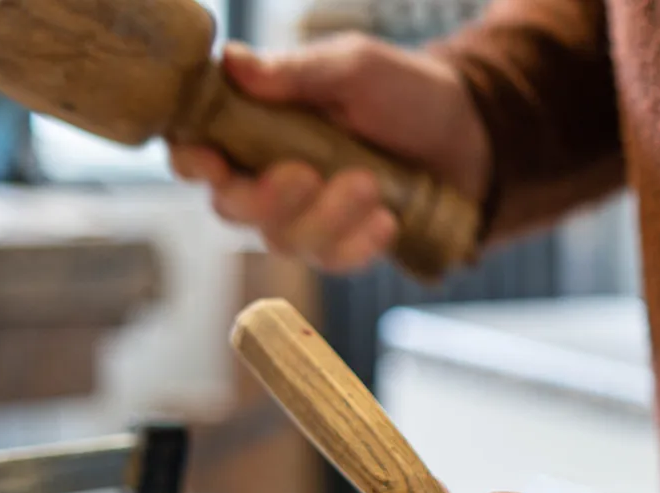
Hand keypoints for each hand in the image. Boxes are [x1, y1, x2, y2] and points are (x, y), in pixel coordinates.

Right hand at [170, 35, 491, 272]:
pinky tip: (387, 220)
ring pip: (282, 239)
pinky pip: (331, 261)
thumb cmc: (403, 92)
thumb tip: (232, 64)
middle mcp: (267, 174)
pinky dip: (357, 244)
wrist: (467, 136)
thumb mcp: (354, 67)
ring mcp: (304, 214)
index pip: (195, 150)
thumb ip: (295, 72)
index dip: (191, 162)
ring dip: (325, 217)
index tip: (212, 164)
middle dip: (264, 198)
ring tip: (370, 182)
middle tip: (304, 174)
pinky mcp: (341, 244)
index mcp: (253, 124)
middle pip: (230, 207)